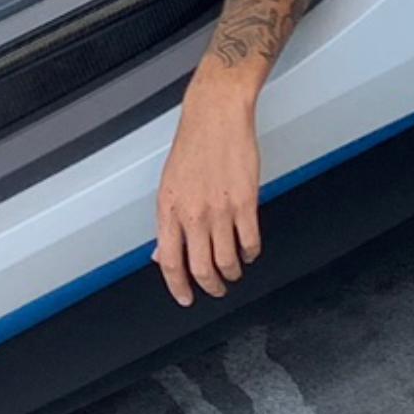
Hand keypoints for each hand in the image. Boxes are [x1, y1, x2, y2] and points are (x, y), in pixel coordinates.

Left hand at [154, 72, 263, 305]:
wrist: (216, 115)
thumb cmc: (193, 145)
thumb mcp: (169, 184)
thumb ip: (169, 221)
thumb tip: (163, 252)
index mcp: (169, 209)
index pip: (170, 261)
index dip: (177, 286)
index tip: (185, 298)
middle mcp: (193, 213)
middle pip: (200, 268)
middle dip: (209, 286)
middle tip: (215, 289)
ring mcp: (220, 209)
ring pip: (227, 260)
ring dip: (231, 272)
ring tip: (233, 271)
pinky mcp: (246, 202)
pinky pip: (250, 242)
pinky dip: (250, 253)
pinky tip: (248, 252)